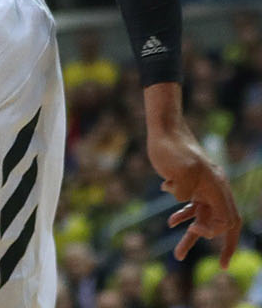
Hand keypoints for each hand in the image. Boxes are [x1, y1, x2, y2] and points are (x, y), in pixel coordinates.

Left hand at [149, 123, 241, 267]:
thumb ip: (184, 191)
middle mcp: (213, 188)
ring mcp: (201, 187)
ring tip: (178, 255)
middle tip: (223, 265)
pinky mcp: (188, 183)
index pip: (228, 220)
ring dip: (191, 236)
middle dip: (218, 244)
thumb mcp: (179, 170)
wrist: (163, 128)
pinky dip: (182, 216)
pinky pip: (190, 207)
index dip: (217, 231)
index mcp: (217, 186)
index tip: (197, 229)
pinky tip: (171, 222)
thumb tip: (183, 201)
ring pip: (202, 217)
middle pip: (221, 223)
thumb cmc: (171, 147)